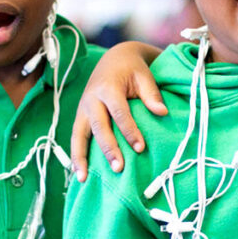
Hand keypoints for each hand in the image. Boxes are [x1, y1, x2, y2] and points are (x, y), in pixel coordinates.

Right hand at [71, 42, 166, 179]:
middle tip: (118, 168)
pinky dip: (75, 155)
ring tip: (83, 179)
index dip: (129, 131)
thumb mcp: (144, 76)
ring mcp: (83, 109)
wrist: (113, 59)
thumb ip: (151, 95)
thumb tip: (163, 112)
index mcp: (108, 87)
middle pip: (98, 126)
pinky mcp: (80, 117)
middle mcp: (91, 99)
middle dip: (108, 148)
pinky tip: (77, 174)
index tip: (140, 148)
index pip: (119, 113)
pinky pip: (75, 138)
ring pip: (78, 135)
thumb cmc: (132, 70)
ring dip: (80, 157)